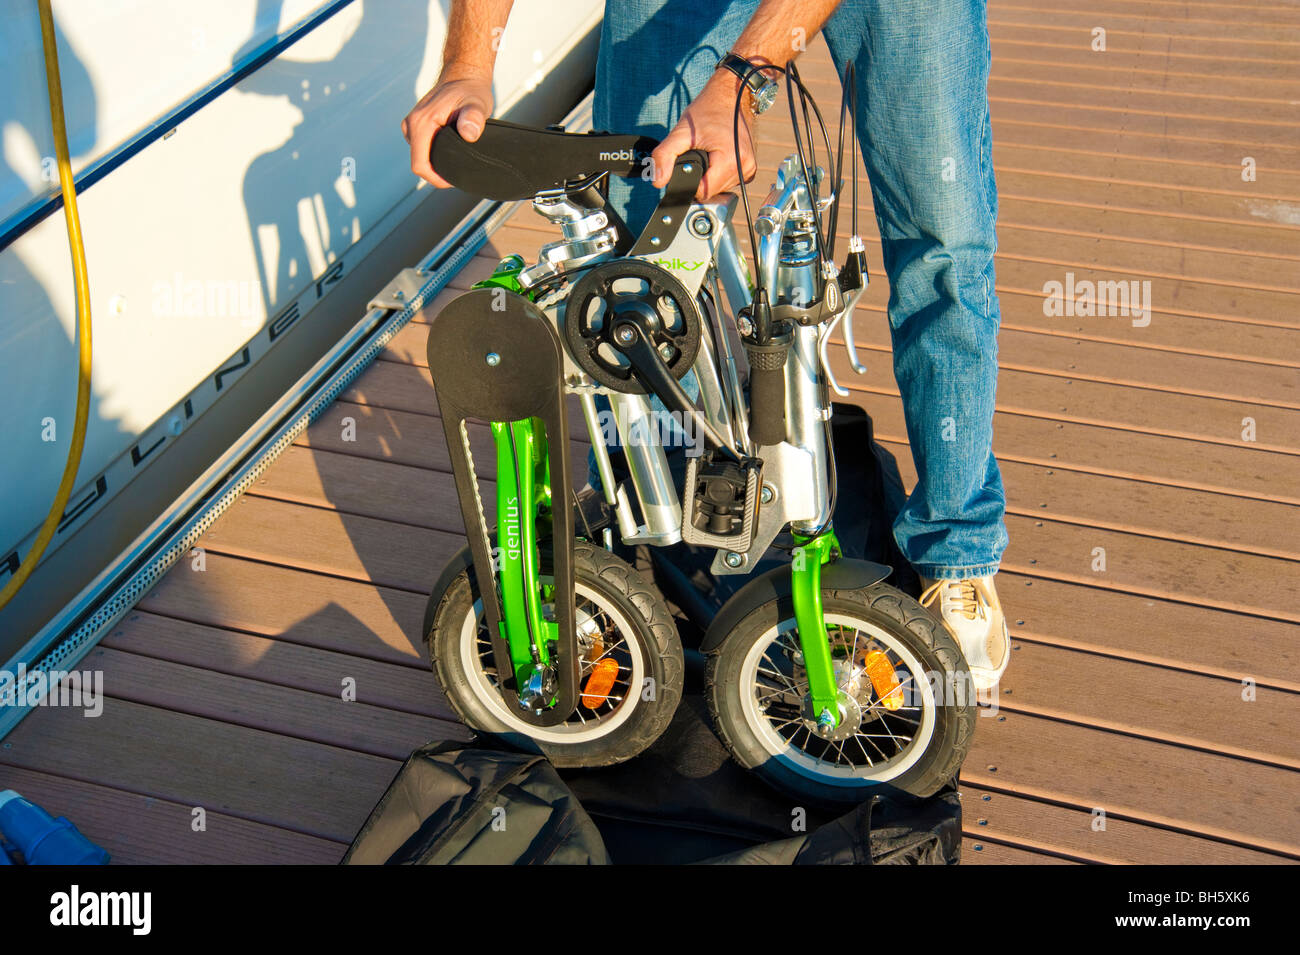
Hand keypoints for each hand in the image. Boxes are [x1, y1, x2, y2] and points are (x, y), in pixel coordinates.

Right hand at [402, 65, 493, 186]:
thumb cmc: (471, 90)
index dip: (436, 178)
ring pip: (421, 157)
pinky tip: (451, 153)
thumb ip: (473, 118)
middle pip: (419, 163)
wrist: (463, 75)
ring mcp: (412, 126)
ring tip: (457, 160)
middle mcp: (411, 124)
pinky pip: (422, 149)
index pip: (420, 164)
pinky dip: (435, 155)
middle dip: (438, 172)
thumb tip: (468, 133)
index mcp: (421, 122)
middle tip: (460, 172)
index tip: (453, 181)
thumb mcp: (477, 104)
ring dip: (437, 164)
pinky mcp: (416, 127)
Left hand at [649, 72, 757, 200]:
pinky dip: (718, 174)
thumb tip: (657, 181)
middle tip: (697, 155)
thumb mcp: (681, 131)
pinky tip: (715, 157)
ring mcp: (750, 168)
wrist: (731, 95)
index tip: (686, 166)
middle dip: (699, 179)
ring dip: (709, 177)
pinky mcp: (749, 168)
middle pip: (712, 192)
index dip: (690, 184)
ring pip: (720, 189)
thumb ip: (665, 156)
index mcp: (731, 160)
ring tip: (707, 153)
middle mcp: (745, 167)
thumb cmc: (708, 110)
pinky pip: (728, 182)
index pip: (704, 192)